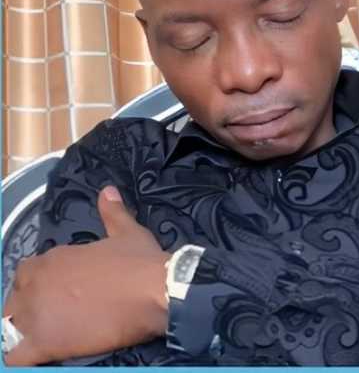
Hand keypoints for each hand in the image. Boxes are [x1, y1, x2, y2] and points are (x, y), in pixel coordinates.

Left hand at [3, 187, 170, 365]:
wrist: (156, 291)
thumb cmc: (141, 262)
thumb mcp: (127, 233)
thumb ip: (112, 212)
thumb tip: (108, 191)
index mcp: (52, 259)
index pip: (27, 274)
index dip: (40, 286)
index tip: (60, 294)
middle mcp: (36, 284)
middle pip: (15, 302)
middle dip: (30, 310)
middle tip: (57, 318)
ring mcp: (36, 314)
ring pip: (10, 328)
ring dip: (24, 333)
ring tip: (50, 338)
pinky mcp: (44, 342)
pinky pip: (15, 357)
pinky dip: (22, 358)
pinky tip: (41, 356)